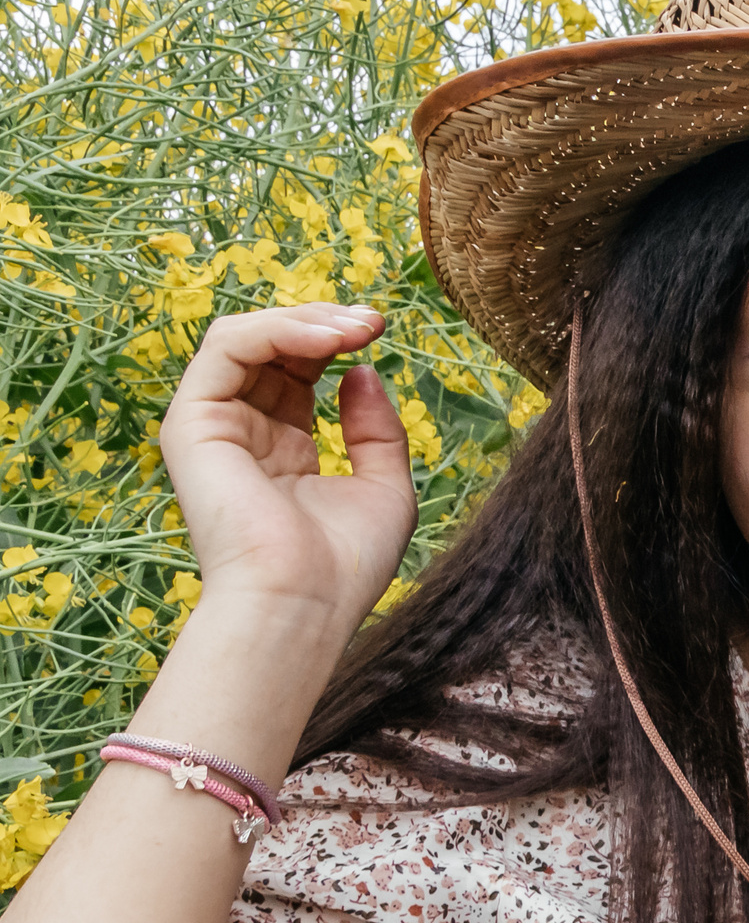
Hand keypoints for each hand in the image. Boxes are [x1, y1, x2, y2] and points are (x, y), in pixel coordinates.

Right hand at [158, 304, 417, 630]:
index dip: (337, 341)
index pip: (299, 370)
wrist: (304, 602)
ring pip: (244, 337)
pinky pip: (225, 347)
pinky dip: (277, 330)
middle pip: (272, 347)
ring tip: (355, 328)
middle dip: (325, 322)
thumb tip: (361, 370)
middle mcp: (243, 433)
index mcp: (283, 448)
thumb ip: (376, 430)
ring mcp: (213, 426)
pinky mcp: (191, 423)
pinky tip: (327, 341)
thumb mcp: (384, 487)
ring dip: (305, 320)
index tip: (380, 330)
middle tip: (374, 321)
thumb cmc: (346, 564)